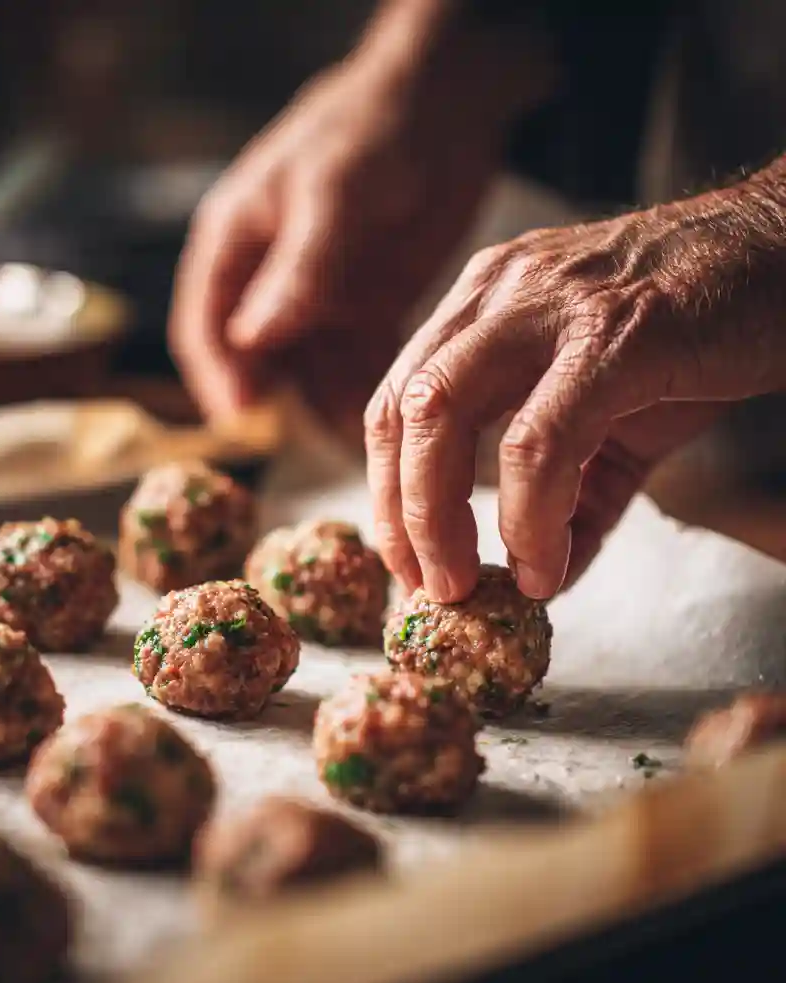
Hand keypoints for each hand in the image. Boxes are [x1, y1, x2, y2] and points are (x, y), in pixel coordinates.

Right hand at [168, 38, 515, 428]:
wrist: (449, 104)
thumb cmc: (374, 129)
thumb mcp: (335, 192)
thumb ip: (298, 267)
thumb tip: (251, 339)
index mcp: (234, 244)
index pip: (205, 327)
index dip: (218, 377)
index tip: (244, 421)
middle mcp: (267, 281)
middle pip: (256, 363)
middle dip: (279, 407)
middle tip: (312, 446)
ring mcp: (315, 300)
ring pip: (308, 374)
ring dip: (327, 409)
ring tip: (360, 440)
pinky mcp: (363, 310)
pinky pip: (354, 365)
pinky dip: (366, 391)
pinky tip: (388, 418)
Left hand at [365, 164, 785, 601]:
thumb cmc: (697, 331)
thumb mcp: (614, 417)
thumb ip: (572, 496)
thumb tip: (543, 579)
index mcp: (481, 307)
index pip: (394, 401)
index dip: (387, 491)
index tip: (406, 561)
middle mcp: (497, 294)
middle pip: (401, 410)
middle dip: (399, 515)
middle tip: (428, 587)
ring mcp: (550, 305)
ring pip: (443, 413)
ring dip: (439, 518)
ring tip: (466, 587)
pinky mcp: (617, 334)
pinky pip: (541, 439)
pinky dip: (530, 514)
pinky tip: (545, 562)